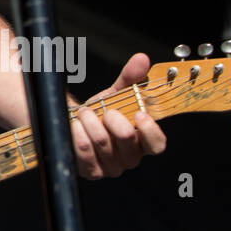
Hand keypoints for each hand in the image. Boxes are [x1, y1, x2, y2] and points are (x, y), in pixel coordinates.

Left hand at [70, 53, 166, 178]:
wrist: (74, 123)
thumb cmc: (101, 112)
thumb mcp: (116, 94)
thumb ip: (131, 78)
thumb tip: (142, 59)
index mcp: (142, 141)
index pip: (157, 145)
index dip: (150, 131)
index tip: (138, 114)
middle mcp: (129, 159)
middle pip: (126, 139)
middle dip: (109, 116)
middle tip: (102, 109)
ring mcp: (110, 168)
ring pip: (100, 141)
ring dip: (88, 120)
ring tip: (84, 114)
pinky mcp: (90, 171)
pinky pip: (83, 150)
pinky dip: (76, 131)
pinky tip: (75, 126)